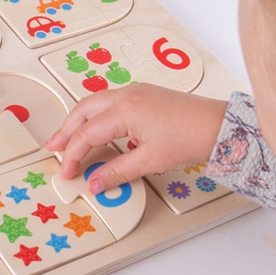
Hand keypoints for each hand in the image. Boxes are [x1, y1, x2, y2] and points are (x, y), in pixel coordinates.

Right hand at [46, 84, 226, 191]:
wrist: (220, 125)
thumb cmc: (191, 137)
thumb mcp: (150, 160)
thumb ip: (117, 171)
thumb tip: (95, 182)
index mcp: (125, 109)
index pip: (86, 134)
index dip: (73, 155)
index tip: (68, 172)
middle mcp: (127, 95)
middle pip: (83, 111)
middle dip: (66, 130)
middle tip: (54, 148)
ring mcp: (136, 92)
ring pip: (95, 103)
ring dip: (79, 120)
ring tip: (68, 137)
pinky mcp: (145, 95)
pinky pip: (110, 101)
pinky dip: (96, 115)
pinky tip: (96, 128)